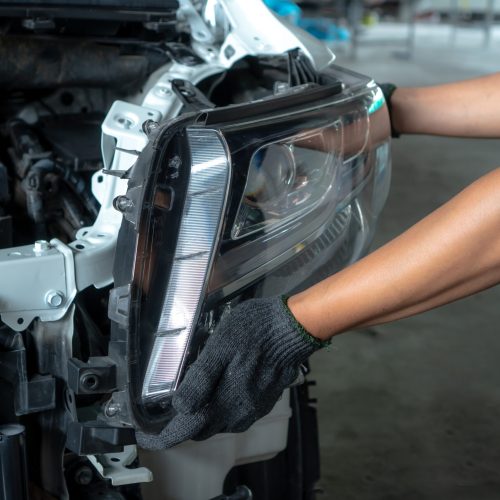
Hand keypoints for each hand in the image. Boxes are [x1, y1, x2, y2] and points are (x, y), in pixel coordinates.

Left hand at [137, 296, 328, 448]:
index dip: (164, 436)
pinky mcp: (265, 400)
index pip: (186, 431)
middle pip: (202, 429)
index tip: (148, 434)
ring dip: (204, 414)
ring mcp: (255, 409)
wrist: (293, 327)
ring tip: (196, 394)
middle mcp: (240, 413)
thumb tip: (180, 407)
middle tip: (170, 406)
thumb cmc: (254, 331)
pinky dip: (222, 407)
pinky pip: (236, 413)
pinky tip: (221, 386)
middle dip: (184, 423)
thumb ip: (201, 379)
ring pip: (220, 422)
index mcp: (225, 402)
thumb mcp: (220, 346)